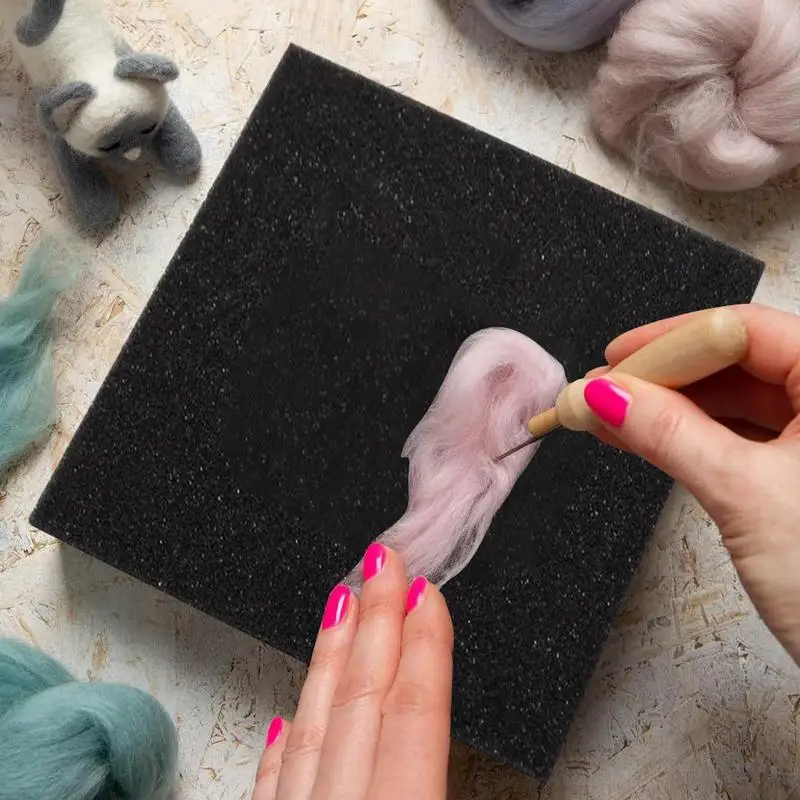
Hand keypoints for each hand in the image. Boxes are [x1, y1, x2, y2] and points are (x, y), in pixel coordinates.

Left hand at [252, 544, 452, 799]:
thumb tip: (478, 777)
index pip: (416, 711)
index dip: (424, 644)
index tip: (425, 592)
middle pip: (362, 697)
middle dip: (378, 621)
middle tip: (383, 564)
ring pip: (312, 727)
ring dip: (329, 658)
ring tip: (341, 604)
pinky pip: (271, 787)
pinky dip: (282, 749)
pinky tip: (285, 719)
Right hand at [583, 304, 799, 663]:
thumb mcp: (744, 494)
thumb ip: (669, 434)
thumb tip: (605, 394)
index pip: (744, 331)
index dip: (670, 341)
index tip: (613, 359)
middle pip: (736, 362)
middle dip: (661, 378)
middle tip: (600, 392)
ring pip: (736, 402)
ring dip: (669, 409)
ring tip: (609, 416)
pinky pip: (741, 437)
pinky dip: (691, 437)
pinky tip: (645, 438)